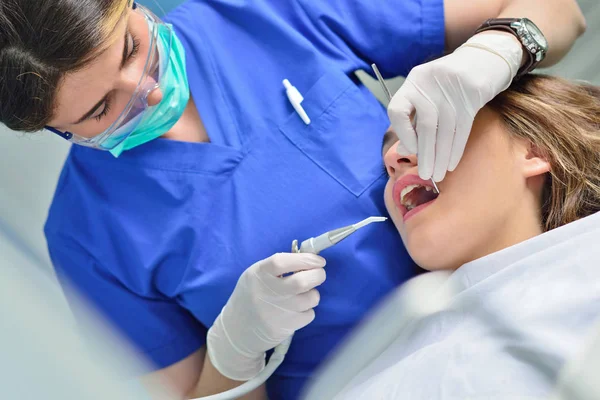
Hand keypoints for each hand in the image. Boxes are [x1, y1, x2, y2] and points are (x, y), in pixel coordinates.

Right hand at [207, 253, 325, 380]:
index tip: (319, 260)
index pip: (283, 262)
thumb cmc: (251, 296)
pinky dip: (307, 310)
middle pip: (302, 281)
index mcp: (259, 274)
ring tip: (303, 294)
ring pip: (311, 298)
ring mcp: (278, 312)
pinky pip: (309, 314)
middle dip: (318, 275)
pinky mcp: (286, 327)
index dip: (305, 259)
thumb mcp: (255, 276)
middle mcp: (268, 292)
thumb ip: (277, 267)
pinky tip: (296, 310)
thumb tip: (308, 260)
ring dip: (313, 294)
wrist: (237, 331)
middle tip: (319, 274)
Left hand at [388, 33, 522, 181]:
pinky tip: (452, 164)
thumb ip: (415, 117)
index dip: (402, 133)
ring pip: (445, 130)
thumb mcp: (429, 92)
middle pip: (425, 125)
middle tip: (426, 175)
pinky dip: (456, 149)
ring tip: (439, 175)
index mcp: (414, 81)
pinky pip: (462, 128)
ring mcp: (452, 87)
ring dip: (441, 156)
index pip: (397, 110)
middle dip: (425, 154)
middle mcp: (429, 82)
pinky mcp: (473, 93)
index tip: (410, 150)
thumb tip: (404, 149)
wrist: (486, 57)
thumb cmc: (450, 81)